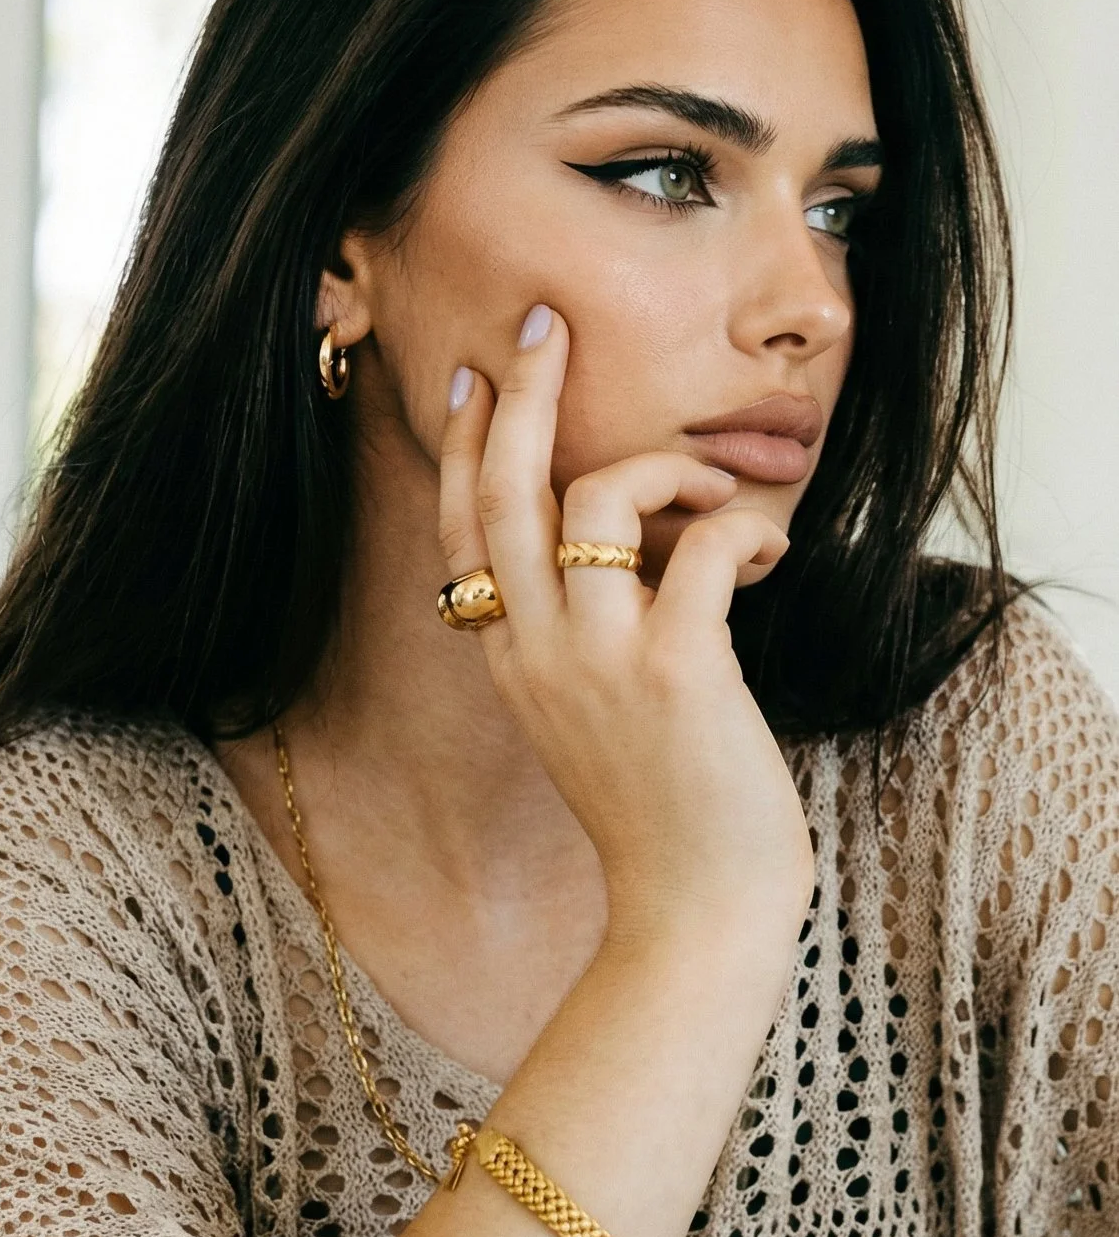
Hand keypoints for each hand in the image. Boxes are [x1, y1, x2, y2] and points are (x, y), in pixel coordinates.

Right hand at [437, 305, 815, 951]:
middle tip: (548, 325)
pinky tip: (768, 546)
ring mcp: (599, 659)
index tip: (484, 382)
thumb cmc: (656, 811)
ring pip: (596, 496)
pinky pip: (701, 543)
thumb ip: (573, 640)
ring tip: (712, 494)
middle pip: (506, 491)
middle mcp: (536, 650)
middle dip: (525, 394)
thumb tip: (615, 554)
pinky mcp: (676, 669)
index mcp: (510, 658)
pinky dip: (744, 524)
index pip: (467, 530)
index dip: (471, 447)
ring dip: (665, 468)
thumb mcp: (582, 718)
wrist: (693, 910)